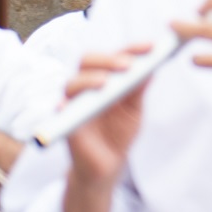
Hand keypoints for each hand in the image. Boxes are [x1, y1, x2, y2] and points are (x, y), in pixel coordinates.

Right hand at [65, 46, 151, 187]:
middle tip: (127, 65)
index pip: (114, 56)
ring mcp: (74, 103)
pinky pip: (60, 112)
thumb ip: (138, 90)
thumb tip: (151, 67)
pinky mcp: (65, 123)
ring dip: (88, 80)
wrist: (108, 164)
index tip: (151, 47)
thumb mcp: (134, 110)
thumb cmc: (120, 132)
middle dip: (108, 60)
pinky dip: (62, 106)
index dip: (131, 49)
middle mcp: (87, 86)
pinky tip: (66, 105)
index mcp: (106, 78)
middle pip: (88, 62)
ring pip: (72, 83)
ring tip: (105, 83)